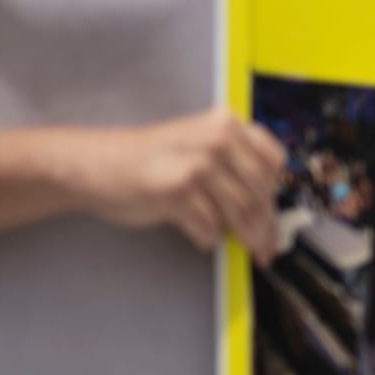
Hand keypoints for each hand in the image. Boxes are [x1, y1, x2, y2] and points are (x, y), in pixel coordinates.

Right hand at [70, 107, 285, 258]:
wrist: (99, 164)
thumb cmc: (151, 160)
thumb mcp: (199, 147)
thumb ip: (233, 166)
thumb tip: (265, 210)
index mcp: (226, 124)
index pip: (273, 161)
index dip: (275, 193)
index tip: (274, 216)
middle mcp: (216, 139)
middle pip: (258, 192)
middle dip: (264, 226)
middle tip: (266, 248)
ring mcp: (197, 163)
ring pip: (240, 212)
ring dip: (244, 238)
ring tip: (246, 251)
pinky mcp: (177, 190)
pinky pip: (209, 226)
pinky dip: (208, 238)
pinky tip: (201, 238)